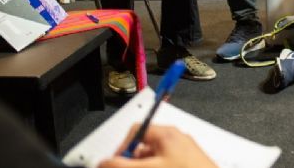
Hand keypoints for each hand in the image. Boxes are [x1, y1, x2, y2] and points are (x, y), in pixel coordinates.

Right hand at [98, 125, 216, 167]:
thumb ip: (124, 165)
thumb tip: (104, 162)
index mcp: (167, 133)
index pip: (136, 130)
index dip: (122, 147)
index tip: (115, 163)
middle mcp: (176, 139)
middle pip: (144, 146)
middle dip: (132, 161)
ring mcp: (184, 152)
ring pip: (155, 157)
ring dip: (144, 164)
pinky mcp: (189, 163)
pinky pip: (167, 163)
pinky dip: (158, 167)